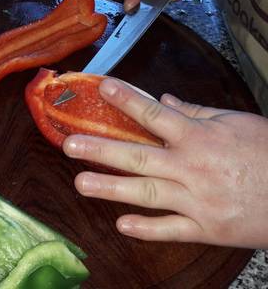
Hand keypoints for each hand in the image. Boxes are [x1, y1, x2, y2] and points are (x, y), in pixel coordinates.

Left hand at [63, 78, 267, 248]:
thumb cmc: (267, 153)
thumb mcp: (235, 122)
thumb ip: (195, 112)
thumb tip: (163, 99)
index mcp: (199, 137)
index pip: (154, 113)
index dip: (125, 99)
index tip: (101, 88)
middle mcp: (192, 168)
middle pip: (138, 156)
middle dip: (101, 149)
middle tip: (70, 145)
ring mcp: (197, 200)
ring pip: (146, 194)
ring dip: (111, 189)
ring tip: (81, 183)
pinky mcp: (206, 228)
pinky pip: (171, 229)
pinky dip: (146, 229)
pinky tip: (122, 224)